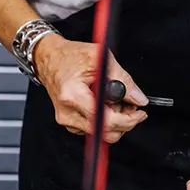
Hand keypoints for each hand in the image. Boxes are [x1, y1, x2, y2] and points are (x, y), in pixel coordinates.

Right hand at [34, 34, 148, 142]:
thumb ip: (123, 78)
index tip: (139, 113)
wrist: (49, 58)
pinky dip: (105, 120)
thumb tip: (138, 98)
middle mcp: (67, 112)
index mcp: (73, 96)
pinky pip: (94, 129)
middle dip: (125, 120)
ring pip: (102, 133)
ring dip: (116, 120)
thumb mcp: (101, 58)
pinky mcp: (69, 122)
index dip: (128, 120)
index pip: (105, 121)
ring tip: (117, 100)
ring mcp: (67, 120)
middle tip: (131, 104)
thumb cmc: (70, 56)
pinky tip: (106, 105)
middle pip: (106, 132)